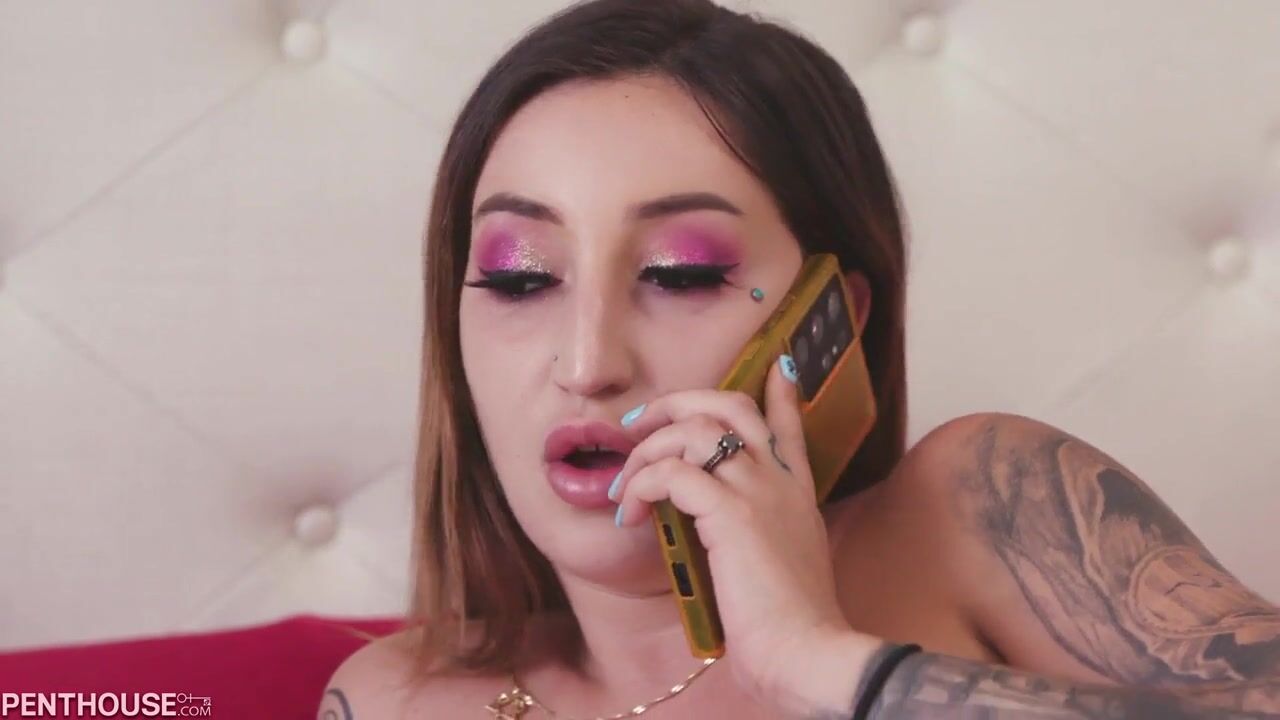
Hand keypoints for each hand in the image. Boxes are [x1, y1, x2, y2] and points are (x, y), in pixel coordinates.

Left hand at [611, 354, 856, 711]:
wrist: (808, 653)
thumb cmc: (791, 628)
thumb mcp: (785, 569)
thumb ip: (759, 541)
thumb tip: (721, 539)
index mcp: (797, 495)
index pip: (788, 427)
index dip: (779, 395)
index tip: (778, 368)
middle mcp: (780, 482)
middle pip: (729, 406)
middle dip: (675, 403)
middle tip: (638, 423)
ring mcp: (759, 491)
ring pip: (693, 430)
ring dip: (646, 452)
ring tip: (623, 489)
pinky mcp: (732, 513)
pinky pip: (672, 473)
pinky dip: (641, 486)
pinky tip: (629, 515)